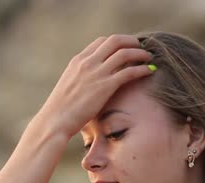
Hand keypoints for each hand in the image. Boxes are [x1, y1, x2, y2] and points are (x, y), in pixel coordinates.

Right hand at [37, 34, 154, 137]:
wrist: (55, 120)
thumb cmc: (61, 110)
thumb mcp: (69, 86)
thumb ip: (81, 78)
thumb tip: (92, 82)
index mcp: (78, 60)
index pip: (101, 42)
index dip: (117, 42)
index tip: (126, 48)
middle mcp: (87, 63)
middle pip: (115, 41)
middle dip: (131, 41)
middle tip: (141, 48)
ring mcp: (96, 73)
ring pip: (124, 53)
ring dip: (140, 53)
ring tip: (148, 58)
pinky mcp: (105, 86)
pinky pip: (129, 72)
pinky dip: (142, 69)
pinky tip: (149, 71)